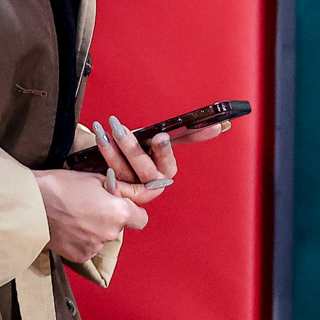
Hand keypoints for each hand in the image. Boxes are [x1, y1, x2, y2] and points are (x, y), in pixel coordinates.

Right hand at [32, 168, 147, 263]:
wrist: (31, 204)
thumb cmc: (61, 185)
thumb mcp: (94, 179)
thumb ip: (121, 188)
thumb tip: (141, 192)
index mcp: (118, 212)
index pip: (141, 219)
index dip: (132, 210)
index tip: (119, 203)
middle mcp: (111, 233)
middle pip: (120, 227)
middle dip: (110, 217)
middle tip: (90, 204)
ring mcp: (95, 247)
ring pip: (103, 238)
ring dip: (95, 229)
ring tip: (75, 215)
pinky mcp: (80, 256)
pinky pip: (89, 247)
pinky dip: (82, 239)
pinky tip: (68, 227)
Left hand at [90, 115, 228, 204]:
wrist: (107, 169)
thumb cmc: (138, 152)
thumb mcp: (158, 141)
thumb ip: (186, 134)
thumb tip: (222, 125)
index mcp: (165, 170)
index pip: (167, 162)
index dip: (164, 151)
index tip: (160, 136)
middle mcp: (152, 184)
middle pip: (144, 170)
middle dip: (132, 148)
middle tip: (119, 128)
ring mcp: (134, 190)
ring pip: (124, 173)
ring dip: (111, 151)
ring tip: (102, 131)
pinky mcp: (117, 193)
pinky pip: (110, 180)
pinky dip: (103, 161)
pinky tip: (98, 145)